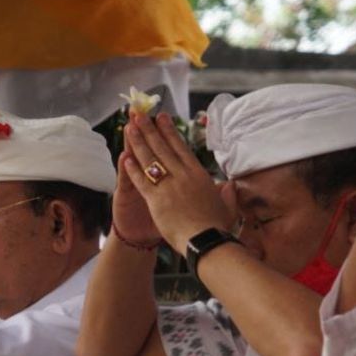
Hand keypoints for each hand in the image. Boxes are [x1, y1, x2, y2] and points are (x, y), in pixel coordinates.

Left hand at [121, 112, 234, 251]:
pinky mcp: (156, 200)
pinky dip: (133, 168)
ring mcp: (169, 186)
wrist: (206, 241)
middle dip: (149, 129)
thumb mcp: (227, 206)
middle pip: (162, 147)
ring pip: (150, 159)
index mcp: (199, 174)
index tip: (161, 118)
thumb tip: (231, 186)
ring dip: (138, 142)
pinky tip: (125, 157)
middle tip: (139, 115)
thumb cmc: (217, 227)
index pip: (180, 147)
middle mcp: (183, 175)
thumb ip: (227, 193)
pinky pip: (142, 181)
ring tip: (129, 127)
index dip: (169, 131)